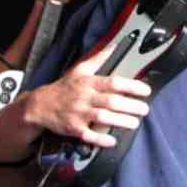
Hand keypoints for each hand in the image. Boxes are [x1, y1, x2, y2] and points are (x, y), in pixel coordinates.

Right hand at [22, 44, 150, 147]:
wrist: (40, 105)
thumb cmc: (64, 87)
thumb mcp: (80, 69)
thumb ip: (99, 58)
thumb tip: (114, 45)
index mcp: (88, 82)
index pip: (113, 82)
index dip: (131, 86)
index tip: (145, 90)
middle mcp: (85, 97)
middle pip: (111, 101)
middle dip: (130, 106)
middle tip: (144, 109)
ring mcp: (79, 113)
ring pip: (102, 117)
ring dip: (120, 121)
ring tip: (134, 123)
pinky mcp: (74, 128)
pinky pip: (89, 135)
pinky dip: (101, 139)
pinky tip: (112, 140)